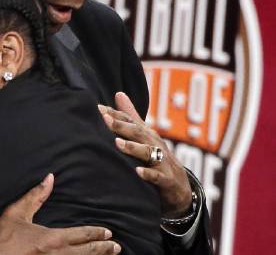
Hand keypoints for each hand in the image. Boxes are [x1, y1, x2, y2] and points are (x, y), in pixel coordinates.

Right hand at [0, 173, 120, 253]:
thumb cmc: (4, 240)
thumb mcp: (15, 214)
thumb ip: (34, 196)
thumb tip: (50, 177)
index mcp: (52, 239)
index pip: (82, 235)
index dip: (96, 234)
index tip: (108, 232)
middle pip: (88, 252)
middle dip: (103, 249)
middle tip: (116, 246)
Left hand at [98, 92, 191, 217]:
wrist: (180, 186)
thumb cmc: (157, 156)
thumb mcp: (144, 135)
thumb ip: (130, 115)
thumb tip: (118, 93)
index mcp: (147, 134)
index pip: (130, 121)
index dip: (115, 114)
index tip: (99, 108)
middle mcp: (154, 144)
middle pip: (138, 133)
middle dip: (121, 126)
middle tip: (105, 119)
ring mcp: (162, 161)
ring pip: (147, 152)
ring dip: (133, 147)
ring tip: (117, 143)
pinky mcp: (167, 180)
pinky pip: (158, 177)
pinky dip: (148, 174)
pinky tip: (137, 172)